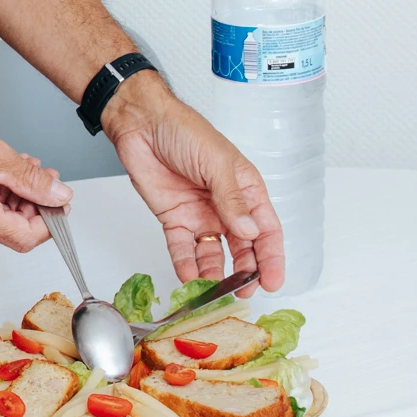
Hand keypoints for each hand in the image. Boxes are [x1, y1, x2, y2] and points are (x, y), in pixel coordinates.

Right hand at [0, 105, 72, 249]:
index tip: (59, 203)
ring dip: (19, 197)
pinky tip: (5, 175)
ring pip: (2, 220)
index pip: (24, 238)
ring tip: (23, 169)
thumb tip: (58, 195)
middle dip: (35, 203)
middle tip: (44, 178)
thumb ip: (32, 181)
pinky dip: (1, 196)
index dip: (49, 222)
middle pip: (14, 229)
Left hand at [104, 72, 283, 294]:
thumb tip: (250, 232)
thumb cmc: (186, 132)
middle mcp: (225, 206)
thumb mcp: (217, 164)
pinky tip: (189, 277)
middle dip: (245, 271)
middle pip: (242, 247)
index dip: (272, 257)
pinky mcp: (173, 218)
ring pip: (212, 251)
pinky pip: (182, 248)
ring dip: (215, 272)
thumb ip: (233, 200)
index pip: (266, 230)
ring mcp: (199, 214)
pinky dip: (185, 264)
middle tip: (244, 291)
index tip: (273, 281)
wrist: (143, 124)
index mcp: (246, 189)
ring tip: (215, 289)